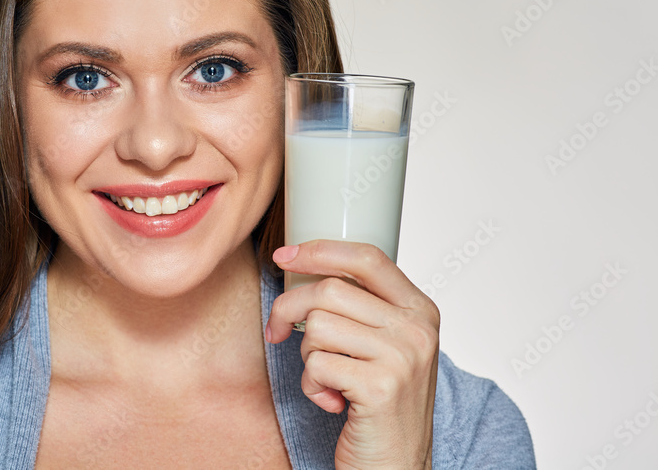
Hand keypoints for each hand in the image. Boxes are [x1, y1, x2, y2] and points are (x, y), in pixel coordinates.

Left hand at [264, 239, 439, 468]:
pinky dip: (311, 386)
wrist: (397, 466)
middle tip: (277, 332)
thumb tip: (301, 264)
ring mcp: (403, 357)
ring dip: (306, 355)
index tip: (283, 255)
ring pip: (318, 326)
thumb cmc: (380, 404)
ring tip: (326, 379)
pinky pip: (316, 364)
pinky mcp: (381, 387)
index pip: (367, 258)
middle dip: (289, 309)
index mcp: (421, 309)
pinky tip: (333, 402)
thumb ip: (361, 307)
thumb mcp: (384, 346)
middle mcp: (418, 328)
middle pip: (330, 290)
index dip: (319, 250)